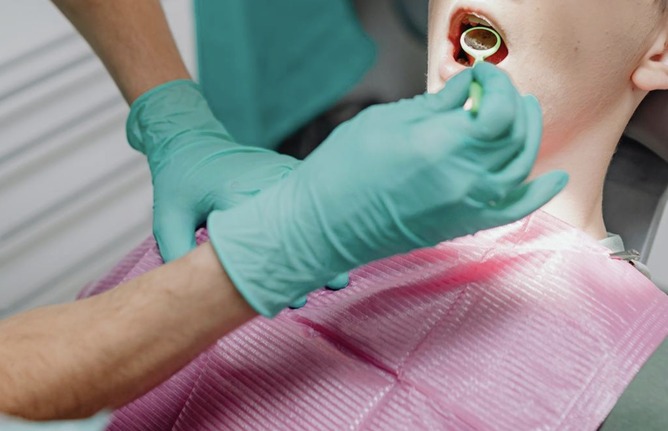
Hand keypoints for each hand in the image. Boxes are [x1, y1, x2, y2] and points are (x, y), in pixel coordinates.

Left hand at [127, 80, 347, 299]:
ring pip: (312, 211)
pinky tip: (329, 248)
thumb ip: (178, 250)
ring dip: (323, 241)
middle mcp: (266, 181)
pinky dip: (321, 223)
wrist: (193, 139)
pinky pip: (312, 200)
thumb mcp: (168, 214)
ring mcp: (282, 173)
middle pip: (299, 223)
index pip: (266, 234)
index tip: (295, 297)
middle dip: (315, 258)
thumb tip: (197, 289)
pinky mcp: (290, 172)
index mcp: (236, 191)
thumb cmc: (181, 179)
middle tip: (335, 284)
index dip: (282, 269)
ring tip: (339, 271)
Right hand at [207, 63, 567, 316]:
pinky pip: (515, 211)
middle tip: (500, 90)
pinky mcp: (463, 225)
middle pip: (515, 135)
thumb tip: (469, 88)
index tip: (483, 75)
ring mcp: (467, 206)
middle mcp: (463, 178)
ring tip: (524, 115)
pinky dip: (539, 193)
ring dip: (529, 135)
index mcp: (440, 145)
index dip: (497, 85)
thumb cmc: (342, 170)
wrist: (324, 225)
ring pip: (521, 166)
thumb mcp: (385, 121)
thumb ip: (437, 105)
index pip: (498, 108)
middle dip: (513, 103)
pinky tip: (554, 178)